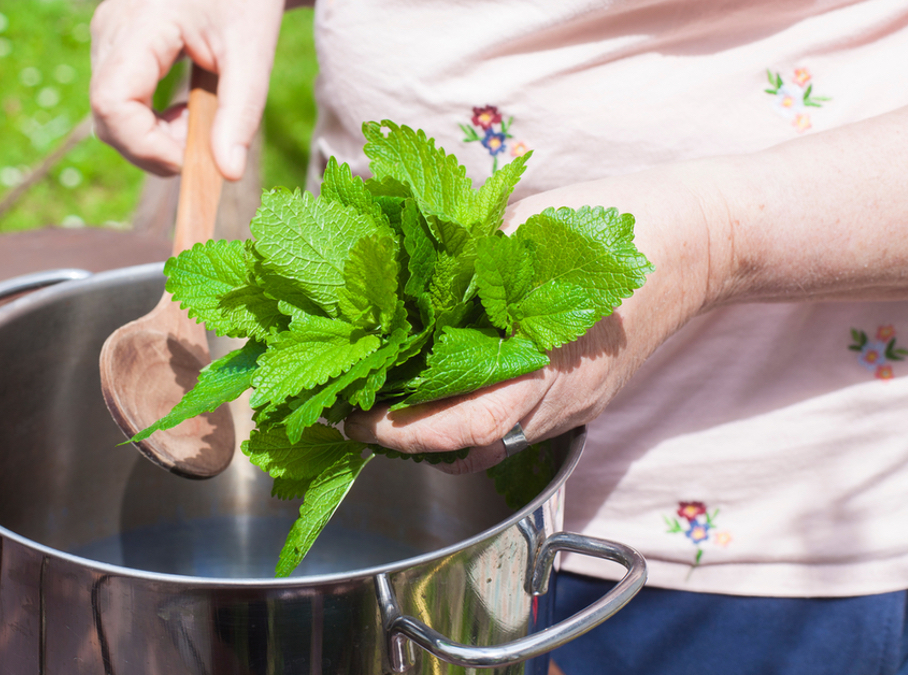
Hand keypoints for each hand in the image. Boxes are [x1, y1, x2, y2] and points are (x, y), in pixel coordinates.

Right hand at [89, 0, 284, 178]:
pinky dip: (150, 121)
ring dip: (153, 136)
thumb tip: (229, 173)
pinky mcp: (115, 45)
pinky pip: (119, 100)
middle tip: (204, 142)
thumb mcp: (252, 52)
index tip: (191, 158)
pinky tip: (185, 109)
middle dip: (153, 147)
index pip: (112, 103)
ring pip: (110, 115)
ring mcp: (107, 37)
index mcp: (140, 25)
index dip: (146, 145)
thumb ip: (240, 113)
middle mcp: (110, 31)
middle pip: (107, 117)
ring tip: (199, 118)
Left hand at [344, 164, 729, 473]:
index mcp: (547, 363)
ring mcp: (574, 405)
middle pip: (470, 450)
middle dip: (406, 443)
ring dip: (437, 435)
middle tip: (357, 412)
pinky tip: (443, 382)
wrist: (705, 240)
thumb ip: (466, 258)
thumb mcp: (533, 228)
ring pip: (492, 444)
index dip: (401, 431)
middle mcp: (561, 400)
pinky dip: (470, 416)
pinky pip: (517, 424)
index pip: (462, 425)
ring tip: (390, 401)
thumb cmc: (621, 225)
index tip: (353, 417)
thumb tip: (395, 262)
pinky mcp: (582, 398)